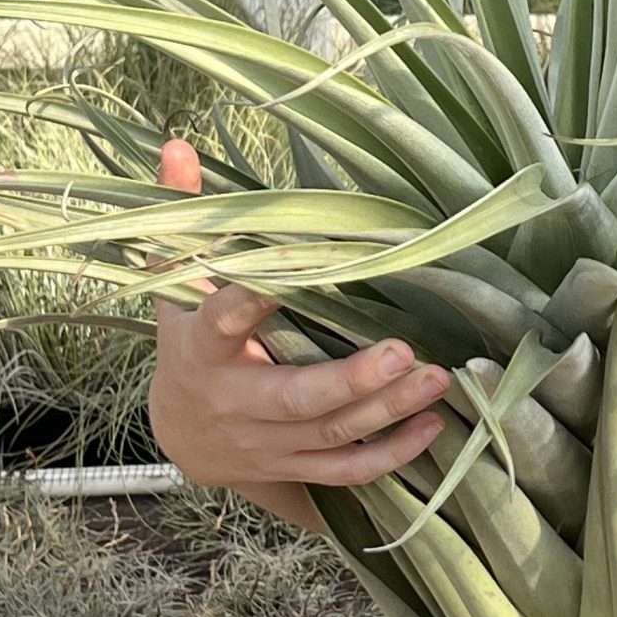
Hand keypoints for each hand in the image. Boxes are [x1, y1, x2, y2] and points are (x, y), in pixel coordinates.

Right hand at [144, 135, 452, 490]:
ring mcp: (266, 443)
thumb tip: (176, 145)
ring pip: (331, 434)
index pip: (222, 323)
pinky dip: (391, 455)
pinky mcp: (294, 467)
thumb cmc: (191, 341)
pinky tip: (433, 425)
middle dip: (352, 380)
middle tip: (406, 351)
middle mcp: (235, 402)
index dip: (249, 302)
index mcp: (202, 349)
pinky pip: (347, 471)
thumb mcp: (176, 283)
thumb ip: (183, 218)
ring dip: (388, 410)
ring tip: (440, 378)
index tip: (283, 278)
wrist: (183, 435)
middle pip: (296, 398)